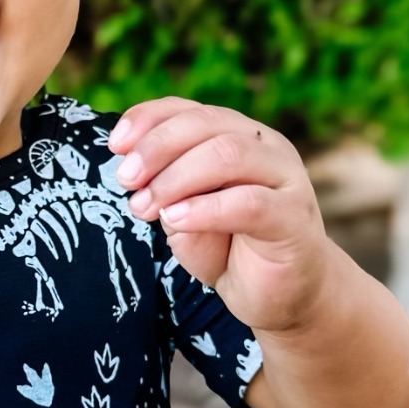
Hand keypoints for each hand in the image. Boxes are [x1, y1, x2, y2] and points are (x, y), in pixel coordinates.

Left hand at [108, 97, 328, 334]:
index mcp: (238, 137)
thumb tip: (142, 179)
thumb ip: (168, 195)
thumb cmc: (230, 251)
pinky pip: (249, 203)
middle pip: (206, 124)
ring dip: (176, 178)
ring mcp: (285, 179)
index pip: (190, 110)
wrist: (284, 296)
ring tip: (145, 206)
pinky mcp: (294, 218)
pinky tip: (175, 220)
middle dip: (157, 148)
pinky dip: (205, 209)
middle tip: (127, 180)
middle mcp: (266, 147)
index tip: (114, 145)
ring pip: (227, 154)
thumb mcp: (184, 220)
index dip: (148, 119)